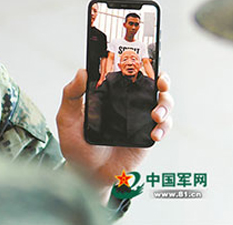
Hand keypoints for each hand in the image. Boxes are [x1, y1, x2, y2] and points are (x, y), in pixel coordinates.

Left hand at [56, 69, 172, 190]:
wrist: (87, 173)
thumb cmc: (76, 143)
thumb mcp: (67, 117)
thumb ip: (71, 94)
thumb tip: (82, 71)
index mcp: (109, 93)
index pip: (128, 72)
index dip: (140, 63)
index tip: (145, 59)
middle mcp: (127, 103)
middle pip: (152, 84)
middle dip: (162, 79)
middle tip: (161, 83)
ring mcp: (139, 119)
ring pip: (163, 103)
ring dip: (165, 105)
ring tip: (156, 115)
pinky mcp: (146, 136)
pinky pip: (164, 127)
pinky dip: (164, 127)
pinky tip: (155, 134)